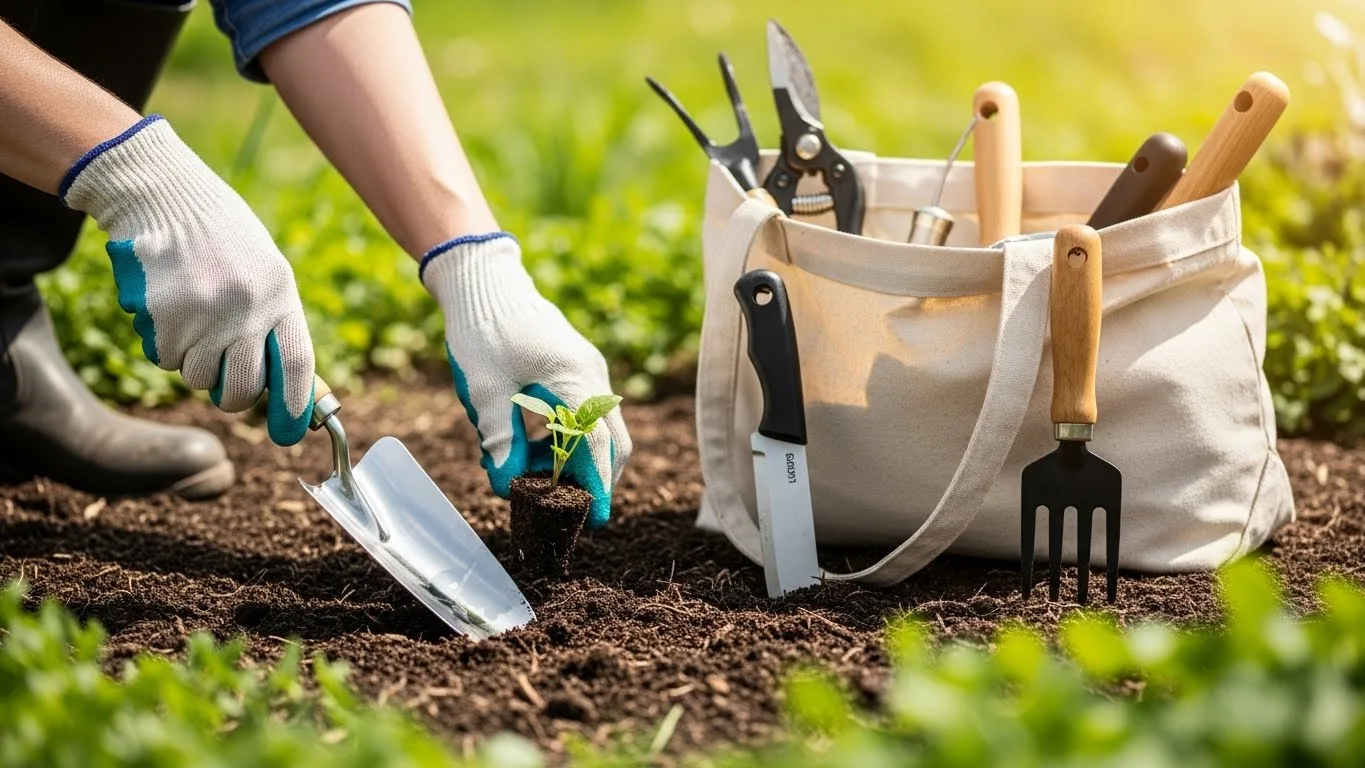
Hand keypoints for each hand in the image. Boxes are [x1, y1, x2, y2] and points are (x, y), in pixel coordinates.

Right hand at [61, 115, 315, 445]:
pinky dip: (167, 347)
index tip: (291, 432)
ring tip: (195, 325)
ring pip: (200, 378)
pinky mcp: (164, 316)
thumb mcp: (265, 272)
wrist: (165, 196)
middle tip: (228, 387)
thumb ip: (276, 324)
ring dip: (196, 366)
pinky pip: (166, 359)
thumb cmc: (222, 239)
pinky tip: (170, 311)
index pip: (297, 366)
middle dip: (236, 398)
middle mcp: (246, 308)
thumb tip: (290, 387)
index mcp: (279, 294)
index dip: (296, 406)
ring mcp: (203, 314)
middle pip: (245, 388)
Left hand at [421, 233, 631, 527]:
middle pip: (610, 438)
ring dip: (570, 456)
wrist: (481, 280)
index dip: (598, 484)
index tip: (596, 519)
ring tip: (526, 471)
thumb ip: (499, 441)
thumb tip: (508, 488)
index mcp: (575, 378)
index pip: (599, 442)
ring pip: (594, 427)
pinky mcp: (573, 368)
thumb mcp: (484, 391)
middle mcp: (591, 375)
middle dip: (592, 477)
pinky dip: (562, 436)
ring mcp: (586, 370)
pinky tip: (526, 444)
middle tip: (567, 508)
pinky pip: (580, 411)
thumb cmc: (482, 329)